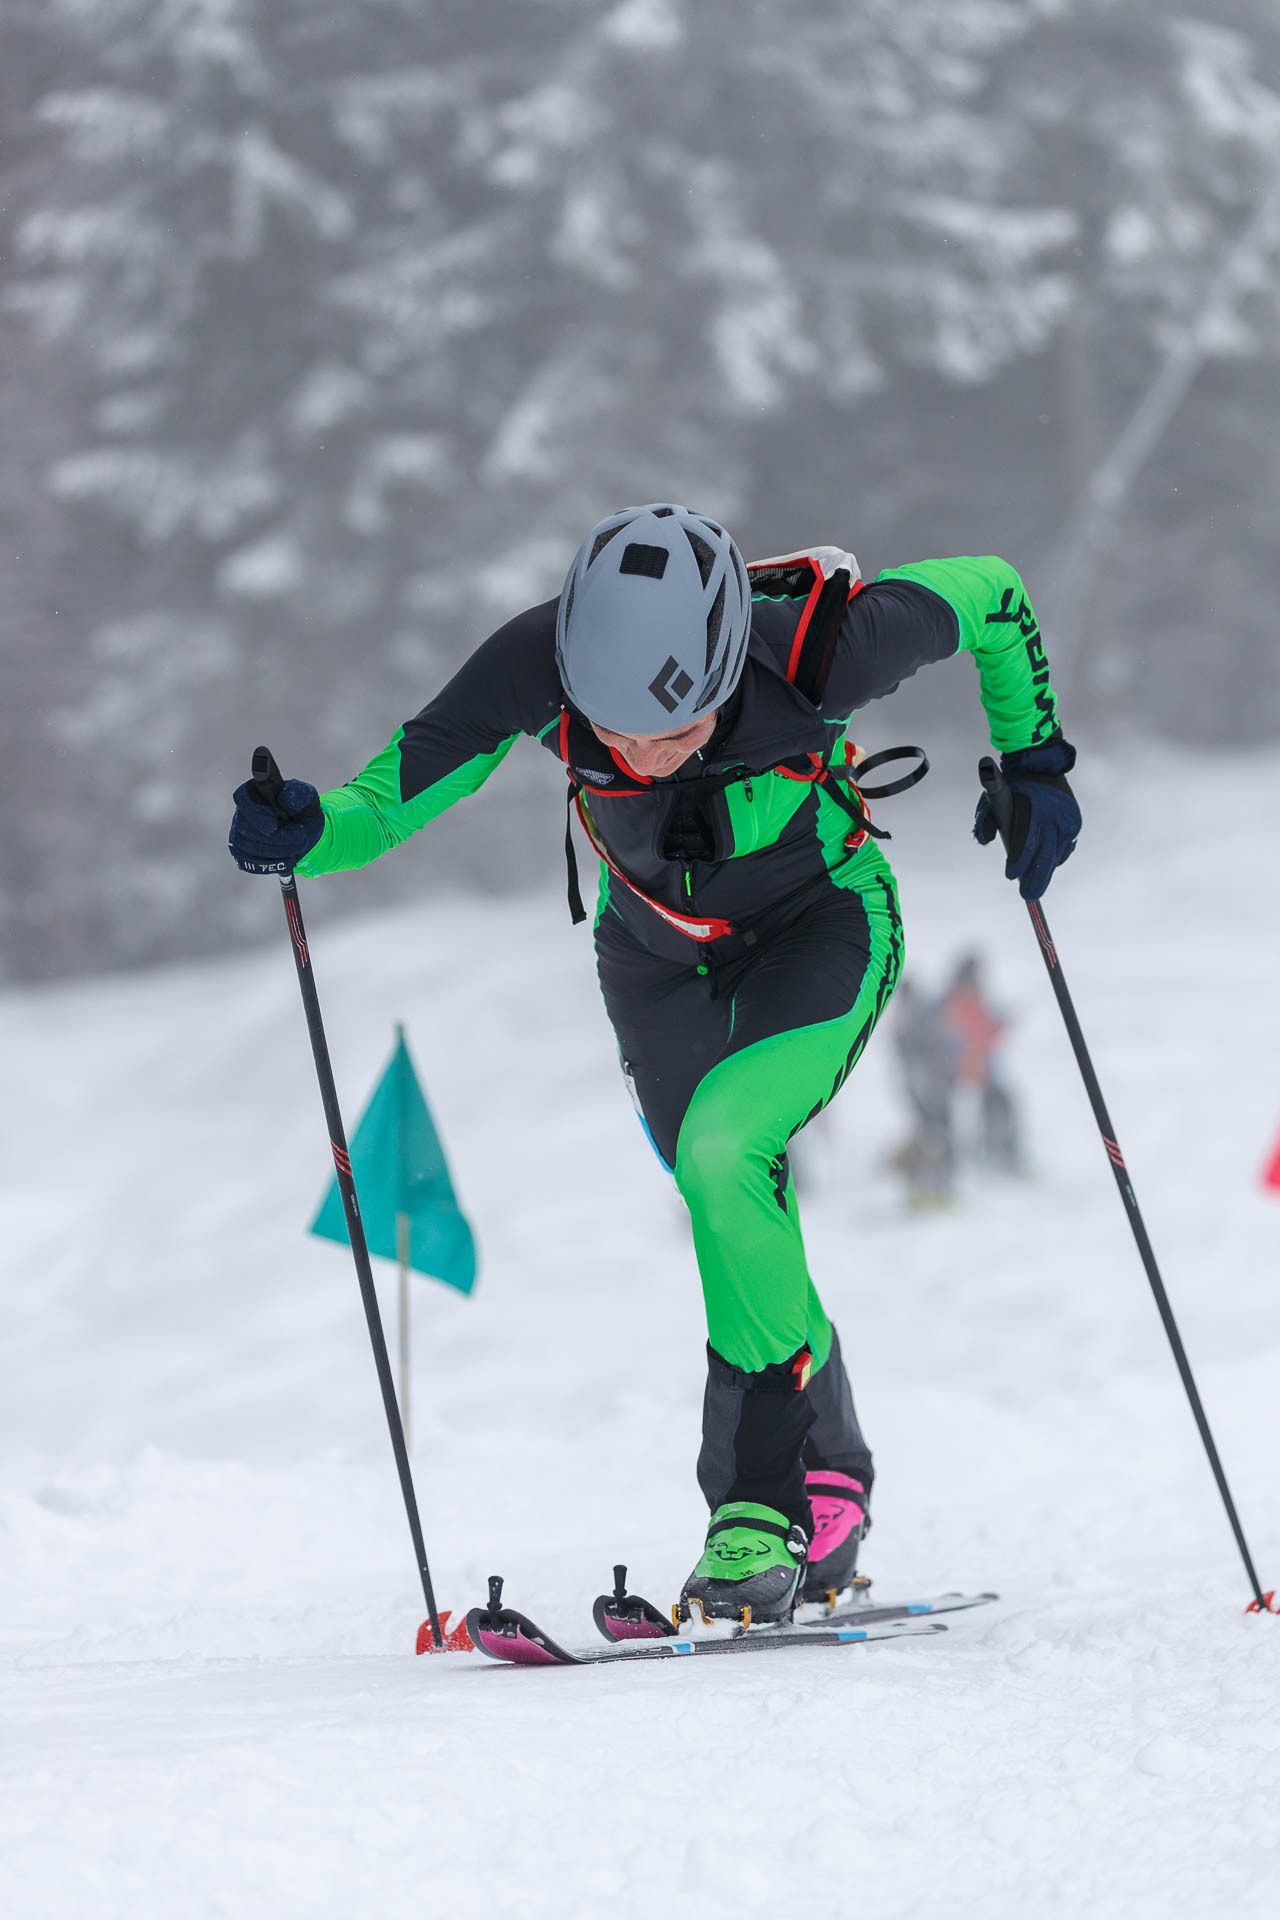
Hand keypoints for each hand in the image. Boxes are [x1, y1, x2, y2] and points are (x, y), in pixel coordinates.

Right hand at [229, 775, 322, 874]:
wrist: (307, 832)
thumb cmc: (303, 810)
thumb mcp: (309, 798)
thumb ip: (299, 793)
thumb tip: (282, 799)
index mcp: (254, 792)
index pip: (243, 799)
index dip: (256, 814)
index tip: (274, 826)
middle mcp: (243, 812)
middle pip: (246, 827)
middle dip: (276, 837)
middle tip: (300, 836)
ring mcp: (240, 832)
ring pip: (248, 846)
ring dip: (277, 850)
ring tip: (298, 844)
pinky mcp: (243, 851)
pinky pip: (248, 862)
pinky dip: (270, 863)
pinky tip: (287, 859)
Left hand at [974, 736, 1079, 900]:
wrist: (1042, 764)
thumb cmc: (1014, 783)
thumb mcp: (997, 791)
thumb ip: (989, 806)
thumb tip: (986, 828)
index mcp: (1036, 812)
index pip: (1027, 844)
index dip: (1020, 863)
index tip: (1011, 877)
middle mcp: (1055, 818)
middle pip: (1045, 856)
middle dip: (1036, 879)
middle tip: (1029, 896)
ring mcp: (1068, 822)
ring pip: (1057, 855)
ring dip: (1046, 871)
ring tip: (1036, 888)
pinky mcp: (1074, 824)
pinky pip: (1065, 848)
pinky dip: (1056, 858)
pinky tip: (1048, 867)